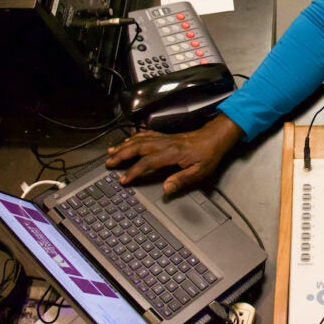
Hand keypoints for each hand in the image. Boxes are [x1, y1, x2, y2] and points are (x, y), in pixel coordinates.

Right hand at [105, 114, 242, 195]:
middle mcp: (165, 143)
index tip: (123, 180)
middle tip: (108, 163)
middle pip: (138, 147)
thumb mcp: (199, 171)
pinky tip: (127, 141)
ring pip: (139, 139)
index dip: (134, 171)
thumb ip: (182, 180)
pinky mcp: (165, 136)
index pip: (147, 162)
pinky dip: (133, 137)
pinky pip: (146, 134)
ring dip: (124, 145)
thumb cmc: (208, 155)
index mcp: (172, 153)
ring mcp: (164, 138)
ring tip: (111, 152)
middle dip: (121, 155)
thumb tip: (165, 189)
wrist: (215, 137)